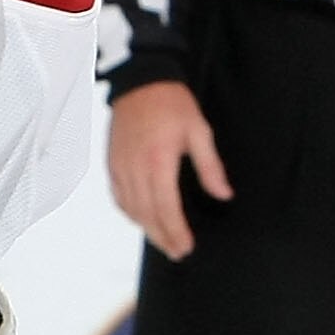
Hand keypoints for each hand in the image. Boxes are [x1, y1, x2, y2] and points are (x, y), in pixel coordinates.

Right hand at [108, 79, 232, 259]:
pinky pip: (119, 197)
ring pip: (131, 209)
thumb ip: (210, 167)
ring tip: (163, 241)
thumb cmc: (172, 104)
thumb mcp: (199, 132)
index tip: (186, 246)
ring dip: (146, 229)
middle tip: (177, 252)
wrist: (141, 82)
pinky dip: (131, 213)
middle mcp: (135, 169)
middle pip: (146, 215)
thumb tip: (223, 195)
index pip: (166, 208)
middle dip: (162, 237)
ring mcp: (120, 167)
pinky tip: (142, 219)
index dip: (176, 231)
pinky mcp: (112, 164)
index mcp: (158, 161)